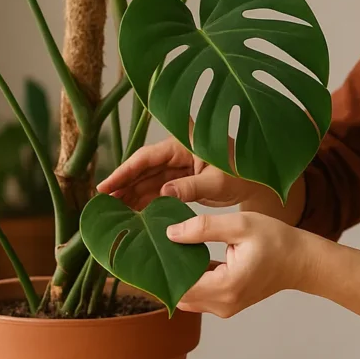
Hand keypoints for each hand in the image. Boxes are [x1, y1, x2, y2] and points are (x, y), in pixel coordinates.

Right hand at [96, 136, 267, 208]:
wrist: (256, 182)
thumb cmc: (241, 174)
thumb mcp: (216, 182)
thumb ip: (190, 187)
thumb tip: (163, 193)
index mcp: (183, 143)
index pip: (147, 157)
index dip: (124, 171)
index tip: (105, 186)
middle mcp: (177, 152)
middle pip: (142, 169)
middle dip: (123, 185)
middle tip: (103, 203)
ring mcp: (178, 166)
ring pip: (147, 180)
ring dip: (131, 196)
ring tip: (113, 212)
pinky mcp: (181, 180)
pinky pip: (157, 190)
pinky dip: (145, 202)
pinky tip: (132, 214)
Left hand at [167, 211, 316, 316]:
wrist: (300, 260)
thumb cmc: (275, 240)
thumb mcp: (240, 225)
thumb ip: (203, 228)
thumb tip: (170, 233)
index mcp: (226, 286)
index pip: (180, 287)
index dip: (165, 269)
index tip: (158, 247)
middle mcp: (223, 303)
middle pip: (181, 294)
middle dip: (170, 272)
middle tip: (165, 244)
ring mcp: (226, 307)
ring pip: (189, 297)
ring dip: (182, 276)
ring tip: (178, 248)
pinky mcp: (228, 303)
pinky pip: (201, 295)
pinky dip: (195, 279)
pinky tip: (193, 257)